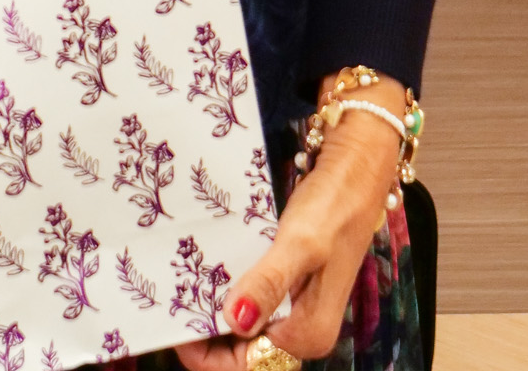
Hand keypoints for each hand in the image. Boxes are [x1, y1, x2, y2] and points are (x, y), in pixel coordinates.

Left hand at [175, 95, 401, 370]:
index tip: (175, 317)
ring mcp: (294, 313)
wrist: (354, 176)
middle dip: (205, 328)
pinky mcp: (288, 290)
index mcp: (305, 336)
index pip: (243, 366)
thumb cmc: (332, 208)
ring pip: (240, 326)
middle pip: (239, 350)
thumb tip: (235, 320)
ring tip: (183, 282)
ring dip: (212, 309)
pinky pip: (249, 302)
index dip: (203, 349)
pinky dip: (226, 291)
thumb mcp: (299, 244)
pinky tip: (206, 272)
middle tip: (174, 295)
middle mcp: (300, 334)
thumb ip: (268, 283)